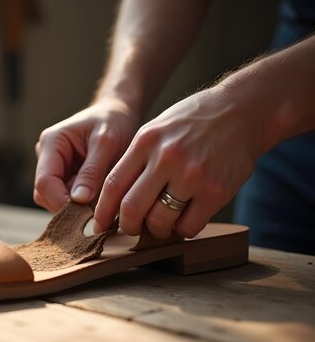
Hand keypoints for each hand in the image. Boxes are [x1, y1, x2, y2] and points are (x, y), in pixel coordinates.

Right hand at [34, 97, 138, 212]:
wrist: (117, 114)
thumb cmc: (113, 122)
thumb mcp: (106, 143)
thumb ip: (92, 171)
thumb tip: (79, 200)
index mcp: (51, 143)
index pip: (45, 182)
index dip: (61, 202)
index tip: (87, 213)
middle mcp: (46, 156)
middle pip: (46, 193)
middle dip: (69, 205)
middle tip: (98, 209)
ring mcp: (53, 167)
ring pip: (53, 198)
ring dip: (75, 205)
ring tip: (101, 199)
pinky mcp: (62, 176)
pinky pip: (65, 197)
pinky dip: (81, 202)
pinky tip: (98, 196)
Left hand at [94, 86, 259, 238]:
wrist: (242, 110)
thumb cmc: (193, 122)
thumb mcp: (156, 130)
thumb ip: (135, 160)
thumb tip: (114, 199)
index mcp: (145, 142)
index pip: (112, 185)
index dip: (102, 211)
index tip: (99, 225)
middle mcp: (166, 158)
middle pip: (131, 208)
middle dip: (126, 227)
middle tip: (130, 230)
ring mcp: (192, 176)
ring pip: (159, 222)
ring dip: (156, 230)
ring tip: (160, 224)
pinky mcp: (216, 191)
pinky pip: (189, 226)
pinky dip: (182, 230)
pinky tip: (185, 218)